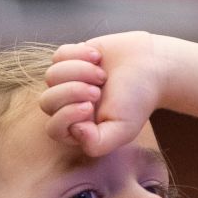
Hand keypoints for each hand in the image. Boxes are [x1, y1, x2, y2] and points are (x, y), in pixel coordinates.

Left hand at [39, 31, 167, 156]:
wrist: (151, 66)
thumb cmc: (138, 101)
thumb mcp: (123, 130)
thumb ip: (98, 143)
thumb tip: (74, 131)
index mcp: (78, 128)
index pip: (54, 129)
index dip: (67, 116)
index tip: (90, 106)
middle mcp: (68, 106)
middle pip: (47, 101)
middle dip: (73, 92)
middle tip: (98, 89)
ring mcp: (67, 81)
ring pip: (52, 76)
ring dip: (79, 72)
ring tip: (101, 74)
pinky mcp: (70, 58)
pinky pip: (59, 56)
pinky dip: (79, 54)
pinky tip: (98, 58)